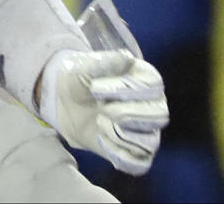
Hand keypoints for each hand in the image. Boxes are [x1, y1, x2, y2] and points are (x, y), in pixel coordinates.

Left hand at [38, 48, 168, 175]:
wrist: (65, 102)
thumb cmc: (80, 79)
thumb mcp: (85, 66)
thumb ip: (105, 62)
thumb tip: (127, 59)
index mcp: (146, 78)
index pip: (153, 86)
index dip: (124, 89)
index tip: (96, 88)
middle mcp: (154, 105)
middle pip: (158, 116)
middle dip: (123, 112)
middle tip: (100, 107)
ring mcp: (148, 131)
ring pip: (149, 141)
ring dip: (118, 133)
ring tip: (99, 120)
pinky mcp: (137, 153)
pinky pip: (139, 163)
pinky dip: (118, 154)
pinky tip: (102, 138)